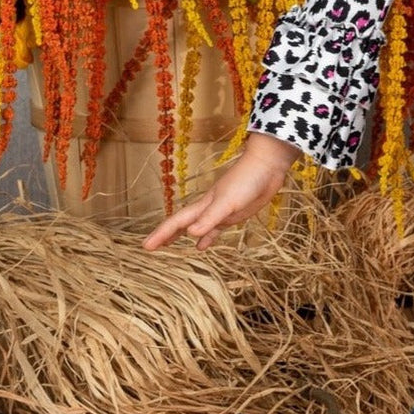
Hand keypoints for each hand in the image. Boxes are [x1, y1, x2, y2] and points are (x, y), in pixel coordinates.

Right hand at [142, 131, 300, 251]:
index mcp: (203, 205)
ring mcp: (220, 211)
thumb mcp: (228, 202)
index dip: (161, 234)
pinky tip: (201, 246)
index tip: (145, 246)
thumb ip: (210, 218)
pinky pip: (215, 229)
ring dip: (183, 236)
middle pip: (182, 224)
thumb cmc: (246, 180)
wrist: (267, 166)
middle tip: (150, 247)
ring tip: (170, 247)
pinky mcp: (234, 214)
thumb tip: (190, 233)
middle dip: (166, 235)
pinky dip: (207, 238)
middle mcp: (208, 208)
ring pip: (196, 227)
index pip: (176, 222)